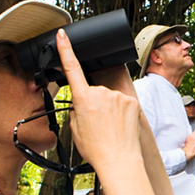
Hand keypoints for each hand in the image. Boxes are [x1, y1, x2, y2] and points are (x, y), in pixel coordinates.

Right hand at [56, 29, 141, 171]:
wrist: (119, 160)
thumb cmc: (97, 148)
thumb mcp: (75, 128)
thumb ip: (77, 108)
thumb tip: (82, 102)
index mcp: (83, 98)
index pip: (72, 68)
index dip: (66, 49)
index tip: (62, 34)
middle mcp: (101, 93)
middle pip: (94, 91)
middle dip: (94, 103)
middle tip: (97, 123)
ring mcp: (118, 96)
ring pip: (109, 97)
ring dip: (109, 108)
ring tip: (109, 127)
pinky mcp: (132, 101)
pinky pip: (122, 101)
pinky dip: (120, 111)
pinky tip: (120, 125)